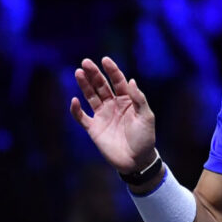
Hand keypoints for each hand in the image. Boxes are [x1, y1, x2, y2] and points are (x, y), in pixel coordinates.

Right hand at [70, 57, 157, 172]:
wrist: (136, 161)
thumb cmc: (145, 138)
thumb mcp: (146, 117)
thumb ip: (139, 99)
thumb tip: (131, 80)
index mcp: (127, 100)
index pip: (118, 81)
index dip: (112, 70)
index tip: (105, 60)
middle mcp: (113, 105)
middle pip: (101, 85)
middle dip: (94, 74)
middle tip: (85, 62)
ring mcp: (102, 115)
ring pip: (91, 96)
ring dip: (84, 85)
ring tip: (78, 72)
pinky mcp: (94, 128)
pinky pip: (82, 117)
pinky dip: (76, 109)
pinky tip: (75, 100)